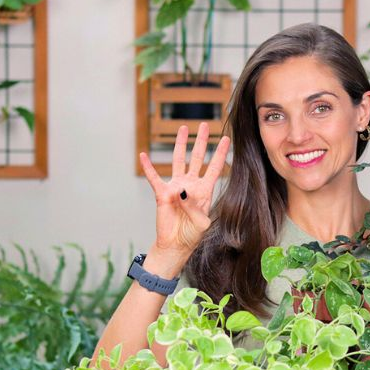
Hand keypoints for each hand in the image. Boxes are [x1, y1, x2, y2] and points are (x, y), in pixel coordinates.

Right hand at [139, 122, 230, 256]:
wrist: (176, 244)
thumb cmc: (192, 234)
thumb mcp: (201, 222)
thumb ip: (194, 206)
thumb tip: (181, 191)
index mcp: (204, 190)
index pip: (214, 168)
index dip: (220, 153)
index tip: (226, 139)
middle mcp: (191, 185)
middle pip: (197, 158)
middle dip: (201, 141)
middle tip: (204, 125)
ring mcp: (176, 187)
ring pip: (178, 160)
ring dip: (180, 145)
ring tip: (183, 129)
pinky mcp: (162, 193)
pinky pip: (153, 178)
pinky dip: (148, 167)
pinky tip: (143, 155)